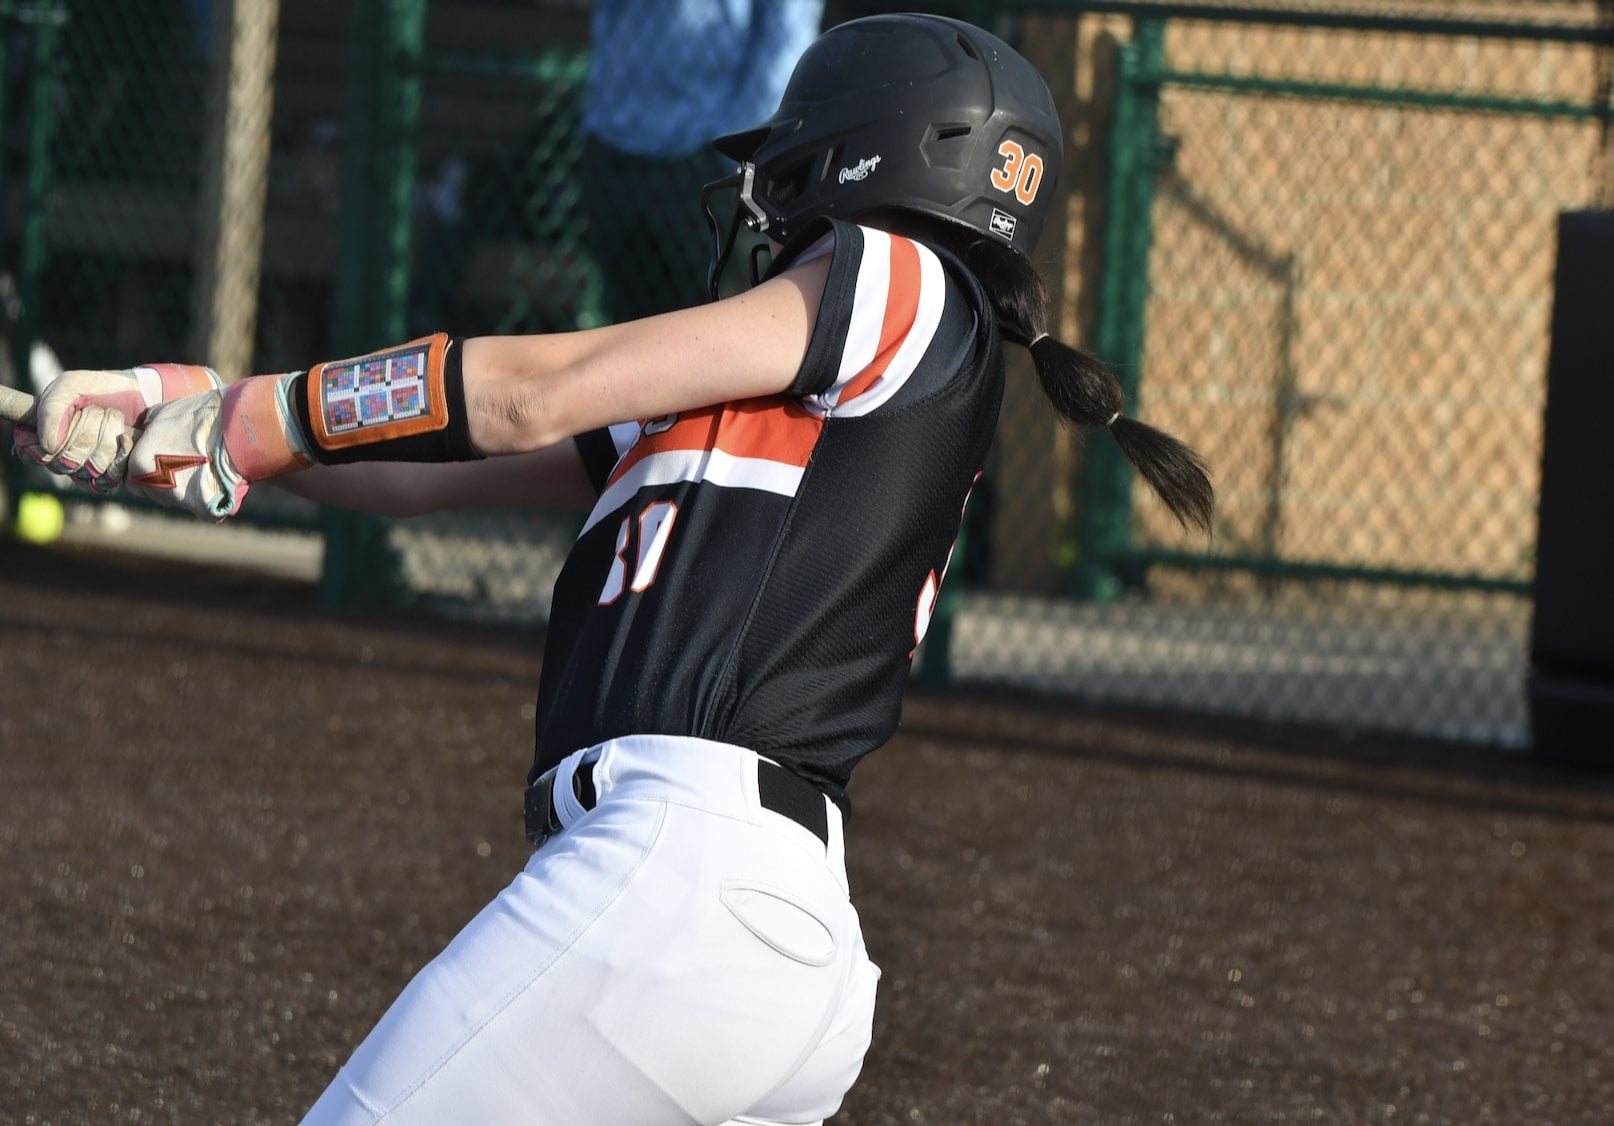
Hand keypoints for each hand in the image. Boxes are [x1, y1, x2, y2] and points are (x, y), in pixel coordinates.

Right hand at [13, 364, 219, 492]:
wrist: (145, 395)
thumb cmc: (104, 388)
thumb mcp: (71, 386)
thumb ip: (50, 409)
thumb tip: (48, 447)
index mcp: (46, 435)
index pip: (32, 454)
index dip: (45, 443)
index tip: (67, 421)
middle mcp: (64, 456)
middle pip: (61, 463)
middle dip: (84, 433)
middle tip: (97, 412)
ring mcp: (87, 468)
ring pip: (85, 471)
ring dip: (104, 440)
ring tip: (114, 420)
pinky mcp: (112, 476)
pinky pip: (107, 479)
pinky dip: (119, 455)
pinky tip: (126, 438)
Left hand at [124, 373, 312, 518]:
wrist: (236, 427)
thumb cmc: (199, 416)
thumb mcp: (161, 413)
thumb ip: (146, 430)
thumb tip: (143, 433)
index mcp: (139, 464)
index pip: (130, 477)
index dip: (143, 468)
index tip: (158, 458)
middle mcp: (155, 487)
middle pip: (151, 491)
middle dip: (160, 480)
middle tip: (179, 464)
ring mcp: (179, 500)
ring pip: (174, 500)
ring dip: (182, 489)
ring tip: (200, 470)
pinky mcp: (203, 508)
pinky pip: (202, 510)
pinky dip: (207, 503)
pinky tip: (214, 487)